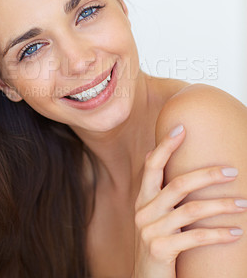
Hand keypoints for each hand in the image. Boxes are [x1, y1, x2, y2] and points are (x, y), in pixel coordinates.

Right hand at [132, 124, 244, 277]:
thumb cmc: (156, 241)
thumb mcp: (151, 214)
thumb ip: (154, 188)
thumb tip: (151, 152)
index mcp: (143, 199)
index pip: (152, 165)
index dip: (165, 146)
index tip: (181, 128)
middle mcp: (144, 211)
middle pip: (178, 184)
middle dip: (207, 175)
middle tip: (232, 171)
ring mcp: (151, 230)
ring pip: (192, 210)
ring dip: (222, 205)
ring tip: (244, 203)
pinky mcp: (161, 250)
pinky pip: (196, 238)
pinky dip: (219, 234)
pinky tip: (236, 232)